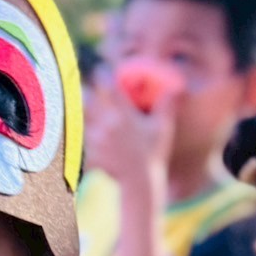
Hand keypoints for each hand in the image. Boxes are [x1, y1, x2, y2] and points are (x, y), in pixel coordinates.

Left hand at [84, 76, 175, 191]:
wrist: (140, 183)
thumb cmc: (153, 154)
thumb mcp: (163, 128)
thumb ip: (166, 105)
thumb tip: (177, 87)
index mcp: (122, 113)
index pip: (105, 82)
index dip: (102, 73)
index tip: (103, 72)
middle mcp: (106, 123)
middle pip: (84, 96)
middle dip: (86, 91)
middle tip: (90, 91)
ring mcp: (95, 139)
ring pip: (79, 116)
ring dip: (82, 112)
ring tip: (88, 112)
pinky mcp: (88, 152)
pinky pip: (79, 138)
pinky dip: (82, 135)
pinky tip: (89, 136)